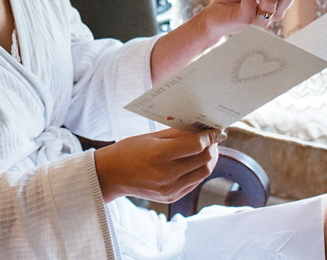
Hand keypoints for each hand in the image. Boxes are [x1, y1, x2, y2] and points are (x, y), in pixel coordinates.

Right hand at [93, 129, 221, 202]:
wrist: (111, 175)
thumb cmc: (128, 151)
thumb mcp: (151, 137)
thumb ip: (176, 134)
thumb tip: (199, 129)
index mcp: (159, 156)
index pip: (196, 145)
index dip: (209, 136)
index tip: (215, 130)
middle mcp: (167, 175)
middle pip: (204, 160)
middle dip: (212, 147)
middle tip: (212, 138)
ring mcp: (170, 189)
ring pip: (203, 173)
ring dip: (208, 159)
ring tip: (206, 149)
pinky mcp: (172, 197)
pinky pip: (194, 182)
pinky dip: (199, 170)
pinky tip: (194, 161)